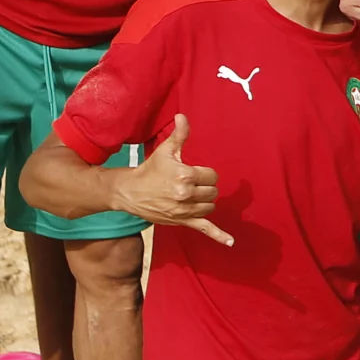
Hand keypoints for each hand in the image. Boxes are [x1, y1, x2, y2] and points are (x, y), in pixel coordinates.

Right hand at [112, 114, 231, 245]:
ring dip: (205, 201)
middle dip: (205, 186)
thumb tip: (183, 116)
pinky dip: (218, 236)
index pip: (212, 175)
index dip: (205, 173)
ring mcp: (184, 210)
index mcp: (185, 175)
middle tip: (190, 184)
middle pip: (212, 191)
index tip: (194, 172)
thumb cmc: (149, 170)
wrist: (129, 192)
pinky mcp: (182, 221)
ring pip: (210, 207)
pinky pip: (205, 229)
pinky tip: (230, 242)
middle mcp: (186, 194)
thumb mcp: (165, 151)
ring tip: (191, 195)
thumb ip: (179, 135)